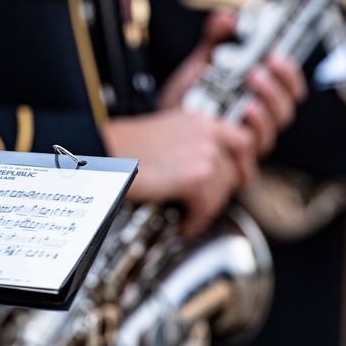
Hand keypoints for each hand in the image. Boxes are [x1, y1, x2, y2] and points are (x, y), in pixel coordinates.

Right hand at [100, 109, 256, 238]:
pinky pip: (206, 206)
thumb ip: (189, 144)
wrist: (103, 154)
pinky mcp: (196, 177)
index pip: (242, 140)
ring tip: (188, 218)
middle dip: (220, 193)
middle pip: (234, 171)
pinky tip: (182, 224)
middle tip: (205, 206)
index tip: (236, 179)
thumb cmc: (122, 148)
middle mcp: (207, 134)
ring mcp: (204, 154)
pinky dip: (195, 220)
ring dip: (205, 209)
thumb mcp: (164, 132)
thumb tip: (202, 168)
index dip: (242, 164)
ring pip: (221, 192)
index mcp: (199, 121)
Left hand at [157, 10, 306, 154]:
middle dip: (274, 92)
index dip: (288, 73)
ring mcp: (246, 151)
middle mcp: (258, 126)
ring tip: (244, 102)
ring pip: (268, 138)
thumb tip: (226, 18)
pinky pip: (246, 168)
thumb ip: (214, 43)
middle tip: (255, 72)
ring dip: (261, 118)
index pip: (290, 89)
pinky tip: (227, 132)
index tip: (273, 54)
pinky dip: (240, 152)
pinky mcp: (230, 173)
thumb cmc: (186, 104)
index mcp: (259, 100)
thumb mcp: (198, 68)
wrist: (158, 136)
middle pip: (285, 114)